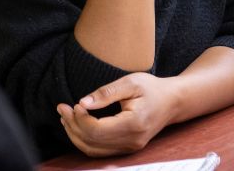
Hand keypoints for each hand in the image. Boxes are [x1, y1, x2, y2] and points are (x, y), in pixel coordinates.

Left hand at [56, 72, 180, 156]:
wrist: (172, 102)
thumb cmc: (152, 88)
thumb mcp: (130, 83)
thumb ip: (106, 93)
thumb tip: (83, 103)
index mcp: (134, 124)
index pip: (97, 130)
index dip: (80, 119)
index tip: (74, 103)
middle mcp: (132, 141)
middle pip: (92, 141)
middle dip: (72, 125)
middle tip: (61, 107)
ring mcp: (130, 147)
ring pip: (93, 149)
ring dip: (75, 134)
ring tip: (65, 116)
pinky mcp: (127, 148)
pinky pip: (100, 150)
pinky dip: (84, 139)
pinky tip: (77, 125)